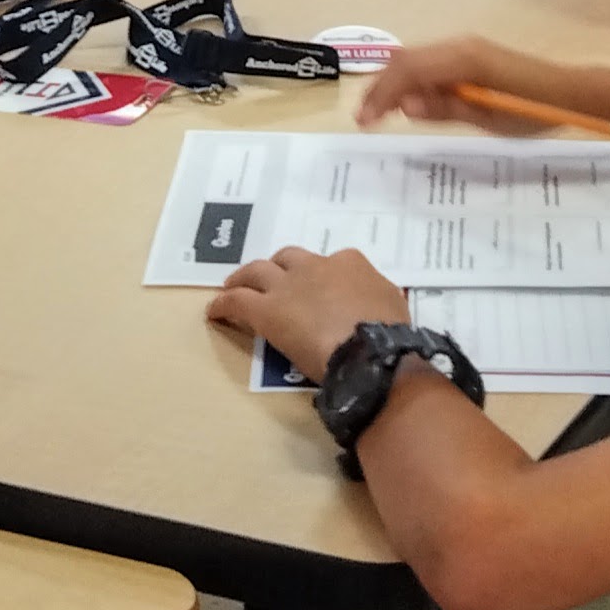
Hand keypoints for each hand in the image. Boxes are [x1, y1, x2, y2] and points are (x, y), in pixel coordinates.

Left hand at [206, 245, 410, 382]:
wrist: (370, 351)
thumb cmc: (390, 334)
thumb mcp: (394, 307)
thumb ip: (380, 300)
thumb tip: (377, 307)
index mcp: (350, 263)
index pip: (330, 263)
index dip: (320, 277)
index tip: (319, 290)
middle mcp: (316, 266)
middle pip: (287, 259)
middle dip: (278, 269)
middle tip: (271, 283)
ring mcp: (288, 286)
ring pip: (256, 272)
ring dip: (243, 278)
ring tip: (234, 287)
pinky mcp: (266, 310)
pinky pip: (236, 302)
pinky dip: (223, 305)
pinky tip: (215, 312)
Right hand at [357, 34, 522, 128]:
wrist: (566, 93)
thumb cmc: (532, 110)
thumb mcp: (488, 117)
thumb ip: (446, 108)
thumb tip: (405, 105)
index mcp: (463, 59)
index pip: (408, 70)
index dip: (382, 94)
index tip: (365, 121)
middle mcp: (459, 45)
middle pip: (406, 60)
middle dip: (381, 88)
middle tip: (363, 119)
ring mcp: (464, 47)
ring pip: (415, 59)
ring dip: (393, 84)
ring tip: (378, 113)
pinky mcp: (469, 55)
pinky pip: (430, 63)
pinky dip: (412, 80)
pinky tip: (408, 102)